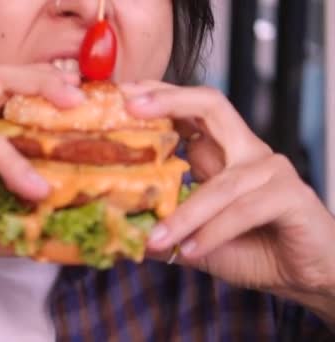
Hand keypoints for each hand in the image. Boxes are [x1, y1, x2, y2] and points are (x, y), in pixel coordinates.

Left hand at [124, 81, 334, 297]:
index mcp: (224, 153)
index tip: (123, 94)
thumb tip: (124, 231)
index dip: (160, 98)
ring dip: (185, 215)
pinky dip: (214, 232)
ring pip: (221, 183)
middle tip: (131, 105)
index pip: (191, 111)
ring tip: (156, 239)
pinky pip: (244, 209)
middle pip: (212, 105)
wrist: (308, 275)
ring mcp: (271, 170)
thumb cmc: (255, 249)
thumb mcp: (197, 238)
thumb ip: (166, 230)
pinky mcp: (291, 195)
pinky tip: (192, 250)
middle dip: (170, 100)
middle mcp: (247, 152)